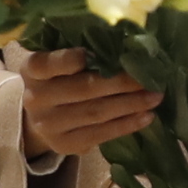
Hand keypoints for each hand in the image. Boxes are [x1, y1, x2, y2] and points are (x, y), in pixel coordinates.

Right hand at [19, 47, 162, 162]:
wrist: (41, 117)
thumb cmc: (59, 78)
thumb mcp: (58, 59)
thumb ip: (80, 50)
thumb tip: (126, 42)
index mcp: (32, 69)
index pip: (47, 64)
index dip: (69, 59)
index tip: (94, 52)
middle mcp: (36, 98)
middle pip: (83, 89)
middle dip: (121, 83)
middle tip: (150, 77)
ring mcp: (48, 125)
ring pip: (96, 113)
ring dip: (131, 104)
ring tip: (156, 96)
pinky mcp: (64, 145)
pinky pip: (100, 134)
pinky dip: (126, 125)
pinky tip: (147, 116)